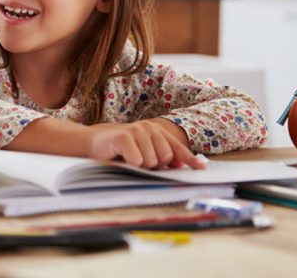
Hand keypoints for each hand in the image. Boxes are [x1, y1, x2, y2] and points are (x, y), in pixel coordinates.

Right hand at [85, 119, 204, 169]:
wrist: (94, 142)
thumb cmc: (121, 149)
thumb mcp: (144, 152)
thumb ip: (162, 156)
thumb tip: (181, 165)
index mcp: (157, 131)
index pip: (177, 148)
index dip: (190, 159)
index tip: (201, 169)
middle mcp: (149, 128)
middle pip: (166, 157)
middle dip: (155, 165)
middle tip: (140, 161)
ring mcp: (137, 130)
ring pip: (151, 161)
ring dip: (140, 166)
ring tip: (129, 158)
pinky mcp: (124, 137)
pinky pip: (137, 160)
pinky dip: (131, 164)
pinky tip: (122, 157)